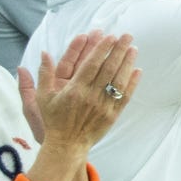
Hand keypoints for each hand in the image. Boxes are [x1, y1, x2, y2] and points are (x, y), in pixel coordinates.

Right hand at [30, 32, 138, 151]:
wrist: (67, 145)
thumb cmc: (54, 120)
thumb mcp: (43, 97)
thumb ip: (44, 74)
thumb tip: (44, 53)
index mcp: (75, 90)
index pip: (92, 64)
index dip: (102, 49)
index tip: (110, 36)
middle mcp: (91, 96)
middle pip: (108, 69)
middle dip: (119, 50)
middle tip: (127, 36)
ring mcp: (103, 106)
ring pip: (118, 81)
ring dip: (127, 63)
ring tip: (134, 48)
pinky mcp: (112, 115)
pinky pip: (124, 96)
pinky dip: (132, 83)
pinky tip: (137, 70)